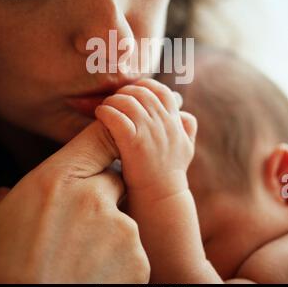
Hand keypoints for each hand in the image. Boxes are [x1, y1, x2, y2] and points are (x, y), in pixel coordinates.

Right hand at [0, 120, 149, 282]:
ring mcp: (121, 229)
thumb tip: (6, 192)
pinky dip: (120, 257)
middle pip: (116, 178)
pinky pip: (134, 248)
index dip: (106, 140)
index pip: (101, 136)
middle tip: (79, 222)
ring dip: (111, 230)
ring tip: (81, 256)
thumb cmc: (5, 268)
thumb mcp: (0, 218)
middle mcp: (94, 197)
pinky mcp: (137, 260)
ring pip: (125, 216)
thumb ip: (17, 193)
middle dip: (103, 195)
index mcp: (58, 179)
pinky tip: (94, 272)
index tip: (107, 145)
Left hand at [95, 78, 196, 198]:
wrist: (161, 199)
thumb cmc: (168, 174)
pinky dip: (106, 112)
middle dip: (125, 93)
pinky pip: (116, 117)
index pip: (162, 91)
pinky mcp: (135, 144)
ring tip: (105, 108)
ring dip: (113, 101)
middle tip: (114, 101)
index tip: (132, 92)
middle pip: (142, 94)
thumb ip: (187, 129)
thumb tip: (185, 114)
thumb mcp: (186, 149)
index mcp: (176, 123)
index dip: (144, 87)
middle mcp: (165, 124)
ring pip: (128, 102)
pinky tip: (100, 115)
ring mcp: (151, 133)